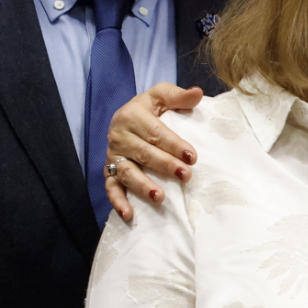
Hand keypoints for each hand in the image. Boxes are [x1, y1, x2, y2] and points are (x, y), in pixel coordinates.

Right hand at [105, 83, 202, 220]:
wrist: (127, 118)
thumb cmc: (150, 108)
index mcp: (132, 115)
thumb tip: (198, 93)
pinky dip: (118, 201)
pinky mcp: (109, 171)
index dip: (173, 144)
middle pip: (143, 153)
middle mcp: (119, 136)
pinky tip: (130, 214)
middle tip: (186, 176)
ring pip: (127, 172)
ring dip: (142, 185)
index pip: (155, 132)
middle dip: (164, 165)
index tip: (192, 156)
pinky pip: (111, 187)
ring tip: (160, 197)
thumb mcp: (161, 96)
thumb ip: (178, 95)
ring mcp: (113, 155)